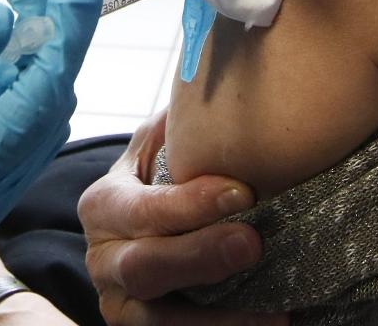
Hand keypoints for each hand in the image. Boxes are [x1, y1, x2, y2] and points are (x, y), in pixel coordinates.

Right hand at [78, 112, 286, 325]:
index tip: (241, 193)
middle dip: (200, 256)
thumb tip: (214, 77)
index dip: (189, 205)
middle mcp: (104, 260)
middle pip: (144, 266)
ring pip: (158, 318)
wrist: (133, 239)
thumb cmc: (157, 185)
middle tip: (253, 242)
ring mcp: (121, 304)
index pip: (141, 209)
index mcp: (104, 206)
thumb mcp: (153, 152)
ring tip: (273, 309)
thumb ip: (174, 124)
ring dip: (217, 317)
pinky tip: (272, 321)